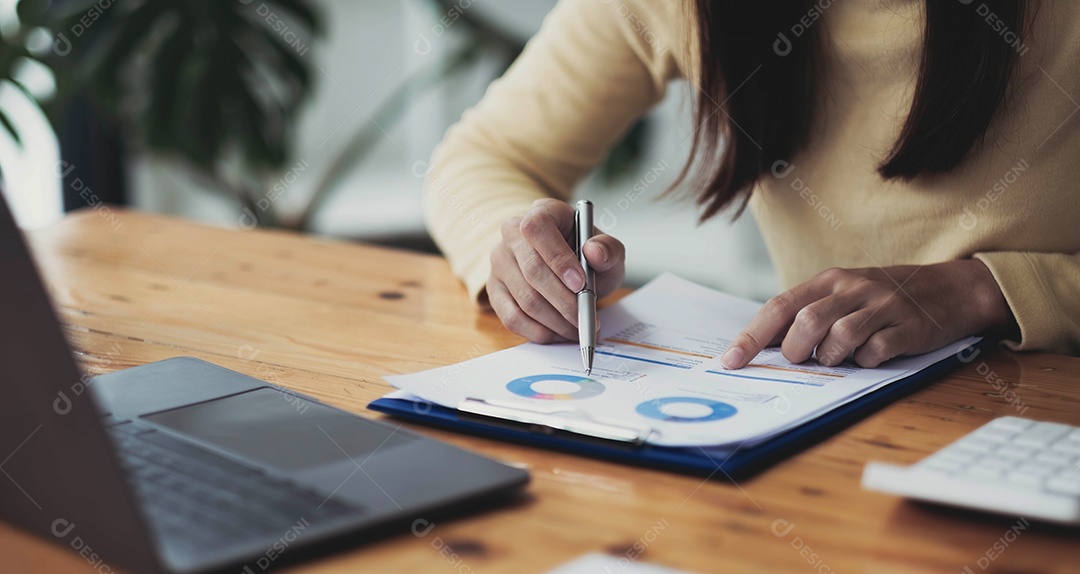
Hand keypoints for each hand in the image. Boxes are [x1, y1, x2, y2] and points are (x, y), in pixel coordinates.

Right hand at [487, 198, 624, 342]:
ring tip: (579, 329)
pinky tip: (559, 333)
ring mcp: (499, 262)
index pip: (538, 229)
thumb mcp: (607, 249)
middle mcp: (512, 233)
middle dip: (563, 301)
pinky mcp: (494, 289)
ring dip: (556, 321)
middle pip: (532, 270)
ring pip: (525, 299)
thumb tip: (595, 253)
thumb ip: (608, 249)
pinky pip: (512, 317)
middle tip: (586, 318)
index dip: (558, 258)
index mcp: (541, 212)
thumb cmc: (585, 254)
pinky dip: (539, 332)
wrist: (567, 267)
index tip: (581, 283)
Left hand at [721, 261, 1013, 368]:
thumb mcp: (844, 294)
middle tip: (805, 358)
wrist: (952, 288)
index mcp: (829, 280)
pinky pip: (876, 351)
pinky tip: (873, 354)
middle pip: (807, 322)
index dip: (752, 336)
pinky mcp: (909, 327)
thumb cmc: (885, 297)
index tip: (731, 361)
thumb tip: (766, 348)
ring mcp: (882, 305)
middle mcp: (853, 288)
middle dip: (797, 350)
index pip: (779, 307)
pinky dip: (867, 361)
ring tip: (842, 355)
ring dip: (832, 357)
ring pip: (839, 337)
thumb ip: (809, 313)